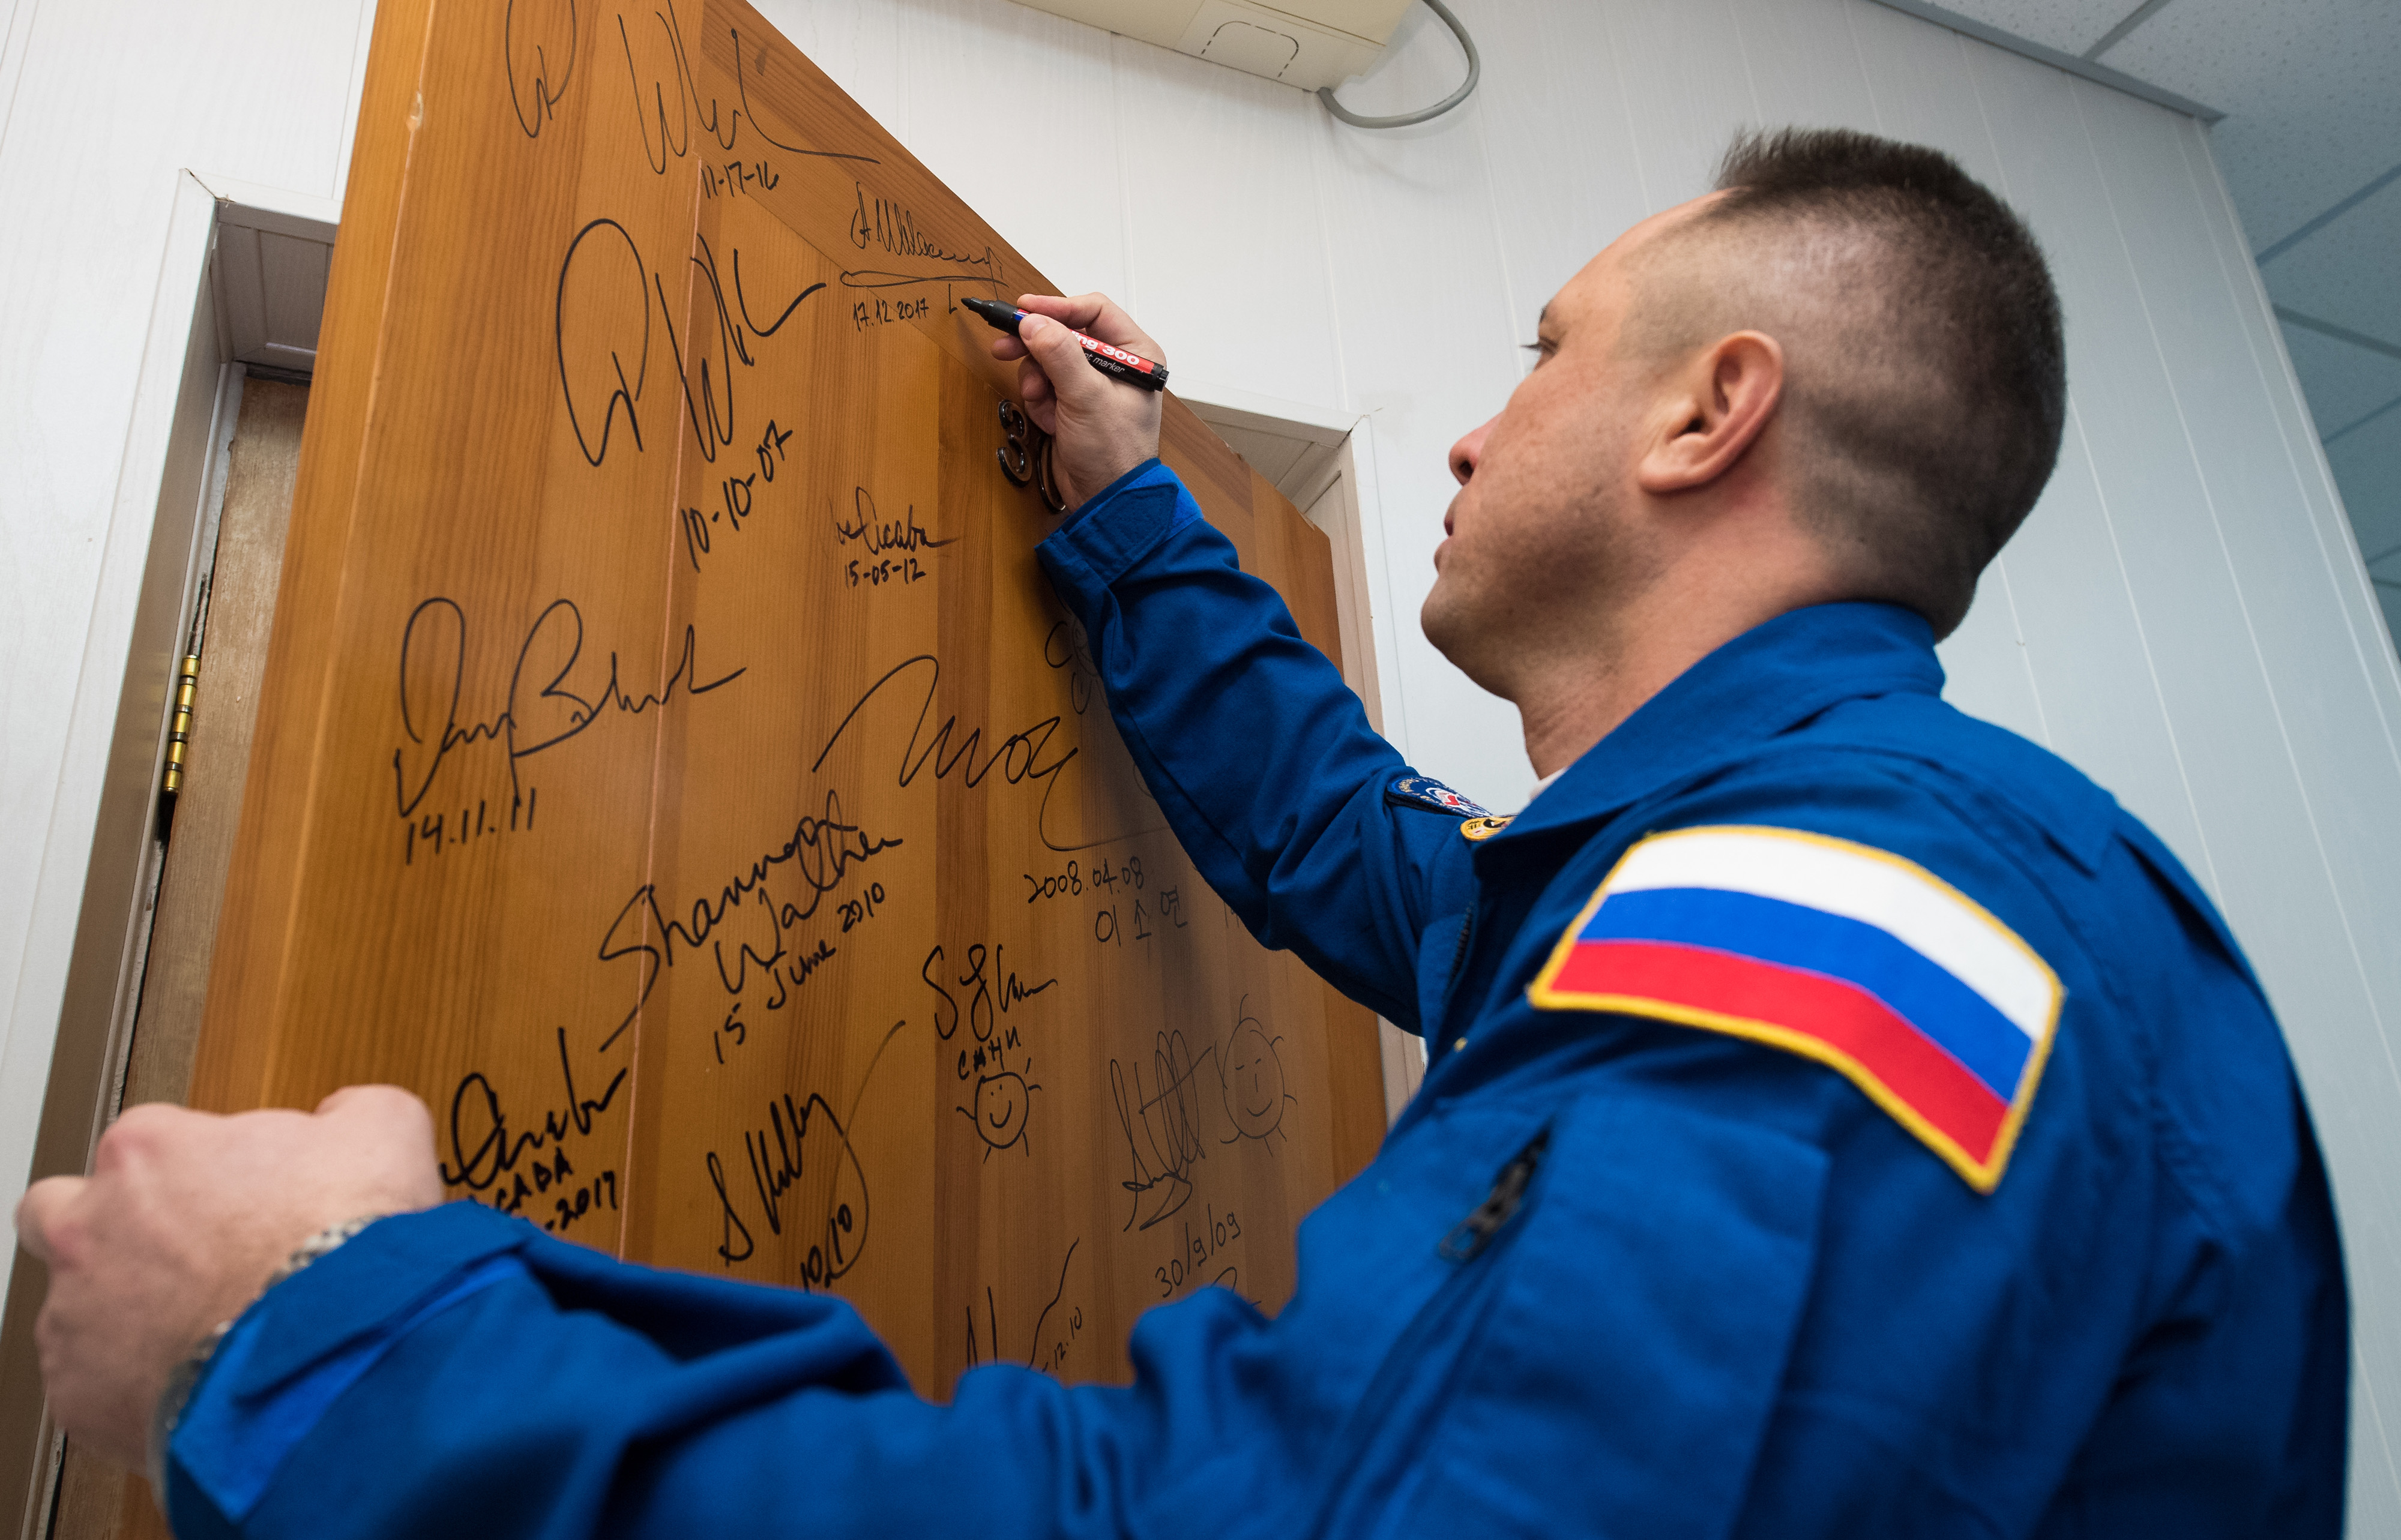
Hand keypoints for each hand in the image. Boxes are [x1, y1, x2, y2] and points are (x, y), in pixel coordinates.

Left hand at [13, 1086, 443, 1468]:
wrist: (326, 1361)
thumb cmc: (340, 1248)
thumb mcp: (384, 1133)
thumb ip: (352, 1109)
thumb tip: (346, 1116)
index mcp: (150, 1150)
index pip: (147, 1139)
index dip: (200, 1165)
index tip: (234, 1190)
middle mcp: (93, 1226)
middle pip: (60, 1210)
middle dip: (109, 1227)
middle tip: (178, 1249)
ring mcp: (76, 1313)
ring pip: (77, 1305)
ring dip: (130, 1312)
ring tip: (206, 1328)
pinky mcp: (80, 1392)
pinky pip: (94, 1383)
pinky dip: (138, 1381)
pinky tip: (201, 1376)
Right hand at [987, 292, 1164, 511]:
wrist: (1105, 499)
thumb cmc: (1112, 450)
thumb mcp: (1086, 397)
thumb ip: (1059, 355)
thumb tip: (1032, 322)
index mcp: (1135, 352)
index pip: (1094, 311)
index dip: (1057, 308)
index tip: (1024, 310)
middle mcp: (1116, 363)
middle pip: (1066, 333)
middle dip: (1037, 346)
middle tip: (1004, 347)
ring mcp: (1093, 384)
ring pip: (1050, 360)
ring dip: (1037, 380)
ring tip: (1041, 402)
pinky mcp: (1074, 404)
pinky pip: (1046, 385)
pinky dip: (1041, 400)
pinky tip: (1049, 420)